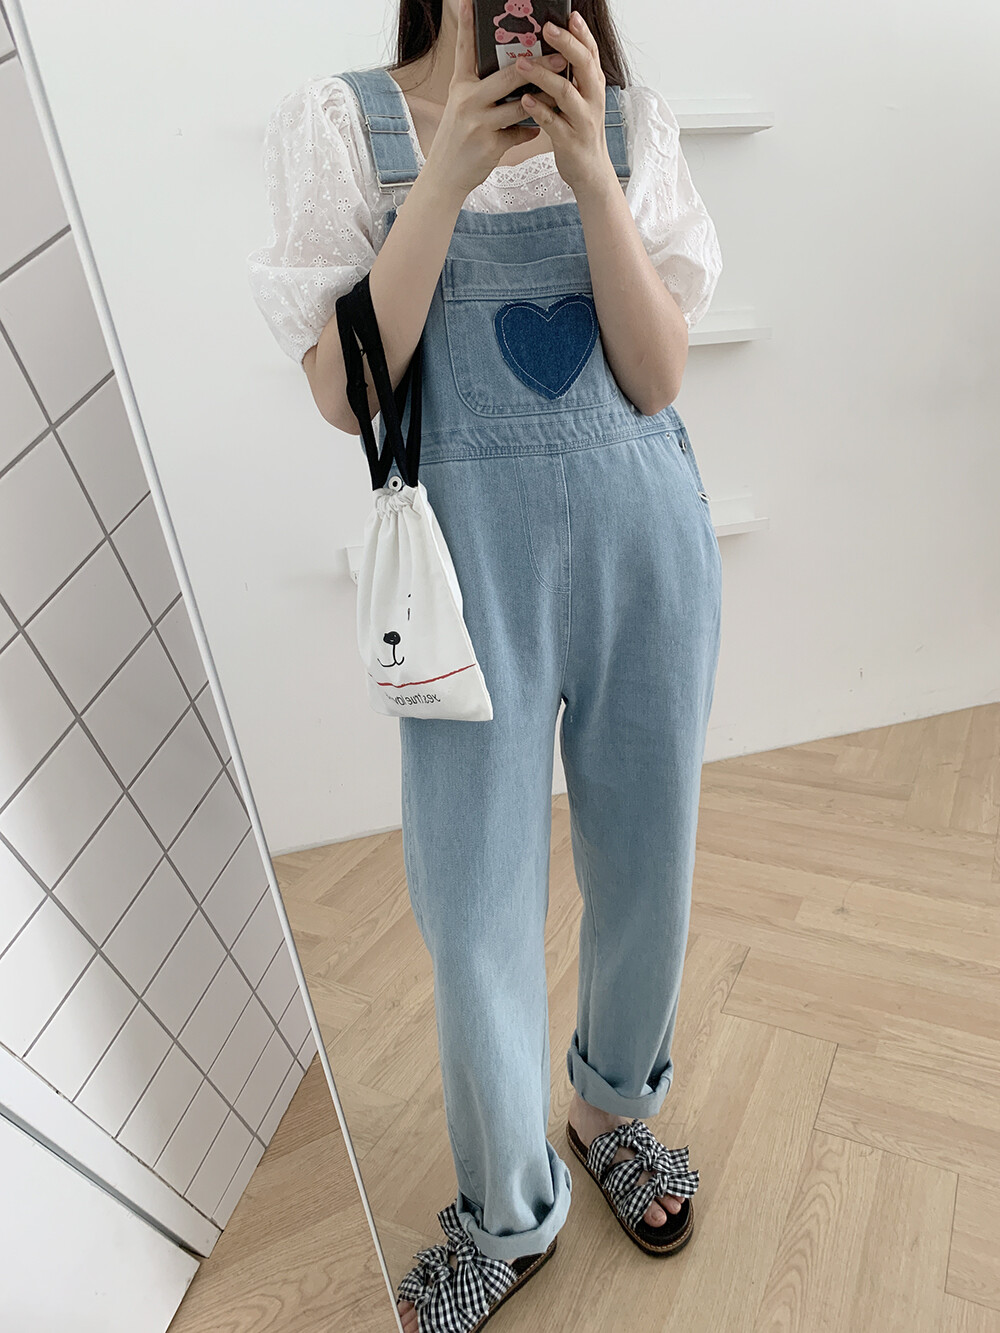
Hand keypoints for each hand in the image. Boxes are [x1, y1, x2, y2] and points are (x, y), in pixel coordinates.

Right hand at [424, 0, 565, 199]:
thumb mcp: (462, 107)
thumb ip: (482, 89)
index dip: (467, 24)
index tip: (471, 1)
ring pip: (520, 106)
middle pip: (508, 77)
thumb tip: (511, 73)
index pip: (465, 49)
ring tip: (560, 93)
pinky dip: (530, 130)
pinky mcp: (490, 146)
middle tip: (559, 58)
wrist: (445, 176)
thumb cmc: (457, 138)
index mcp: (460, 86)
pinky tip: (537, 129)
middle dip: (537, 67)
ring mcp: (479, 124)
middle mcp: (468, 101)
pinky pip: (520, 133)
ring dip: (544, 100)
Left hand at [514, 10, 614, 195]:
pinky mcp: (570, 141)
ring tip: (521, 64)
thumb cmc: (578, 132)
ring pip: (566, 92)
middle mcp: (593, 100)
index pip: (590, 53)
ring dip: (543, 76)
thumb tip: (549, 51)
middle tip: (546, 28)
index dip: (581, 33)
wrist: (590, 173)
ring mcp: (583, 121)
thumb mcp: (579, 101)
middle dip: (566, 45)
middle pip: (583, 65)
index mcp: (594, 87)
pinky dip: (539, 110)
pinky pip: (553, 122)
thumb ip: (569, 78)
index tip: (569, 15)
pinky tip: (524, 100)